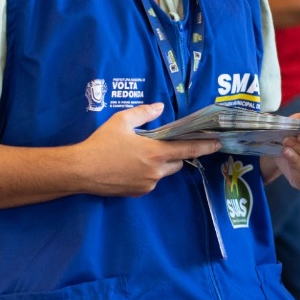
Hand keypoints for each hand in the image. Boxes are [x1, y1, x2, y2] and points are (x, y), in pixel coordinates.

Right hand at [76, 103, 219, 196]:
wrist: (81, 171)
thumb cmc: (101, 143)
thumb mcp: (121, 121)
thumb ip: (144, 113)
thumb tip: (160, 107)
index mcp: (155, 153)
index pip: (188, 149)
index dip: (205, 146)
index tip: (219, 143)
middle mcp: (156, 171)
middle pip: (178, 162)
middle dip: (175, 154)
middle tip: (160, 144)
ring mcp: (148, 185)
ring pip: (163, 172)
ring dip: (160, 163)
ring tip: (139, 155)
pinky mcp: (138, 193)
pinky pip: (151, 181)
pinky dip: (147, 173)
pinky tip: (130, 166)